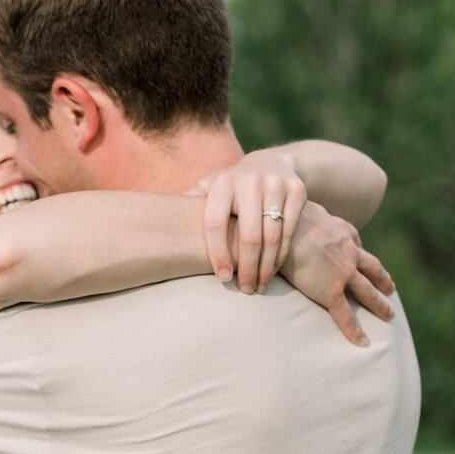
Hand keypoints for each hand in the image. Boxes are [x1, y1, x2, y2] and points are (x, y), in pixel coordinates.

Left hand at [191, 149, 307, 295]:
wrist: (273, 163)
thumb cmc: (231, 187)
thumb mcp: (209, 189)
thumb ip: (189, 206)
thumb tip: (156, 225)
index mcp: (222, 183)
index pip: (216, 224)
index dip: (218, 254)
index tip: (223, 278)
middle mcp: (249, 180)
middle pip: (248, 236)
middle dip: (246, 268)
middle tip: (245, 290)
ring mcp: (276, 184)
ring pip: (272, 237)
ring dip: (266, 268)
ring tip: (259, 287)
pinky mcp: (297, 191)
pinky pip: (289, 232)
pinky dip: (281, 256)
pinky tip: (273, 271)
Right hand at [277, 205, 397, 345]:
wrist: (283, 229)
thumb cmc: (285, 217)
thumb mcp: (303, 208)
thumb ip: (306, 214)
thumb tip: (295, 212)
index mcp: (342, 232)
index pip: (356, 243)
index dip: (359, 250)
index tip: (361, 256)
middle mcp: (349, 253)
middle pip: (373, 269)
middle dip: (383, 280)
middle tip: (390, 289)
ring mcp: (343, 274)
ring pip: (368, 292)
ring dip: (380, 304)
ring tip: (389, 315)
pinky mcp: (331, 292)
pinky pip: (345, 316)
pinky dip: (355, 331)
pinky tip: (363, 342)